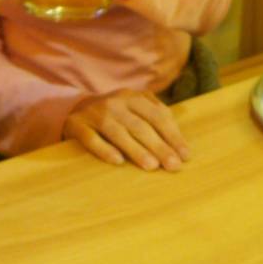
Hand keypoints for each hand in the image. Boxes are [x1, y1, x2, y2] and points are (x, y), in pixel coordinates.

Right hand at [62, 89, 191, 170]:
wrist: (77, 109)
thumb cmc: (116, 115)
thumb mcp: (135, 109)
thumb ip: (156, 117)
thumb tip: (179, 144)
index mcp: (133, 97)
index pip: (157, 116)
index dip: (172, 136)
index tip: (185, 156)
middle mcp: (114, 102)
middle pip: (140, 126)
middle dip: (159, 146)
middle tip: (173, 166)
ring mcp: (94, 113)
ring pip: (117, 132)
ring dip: (136, 150)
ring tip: (152, 166)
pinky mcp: (77, 125)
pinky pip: (91, 139)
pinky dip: (104, 150)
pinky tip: (118, 161)